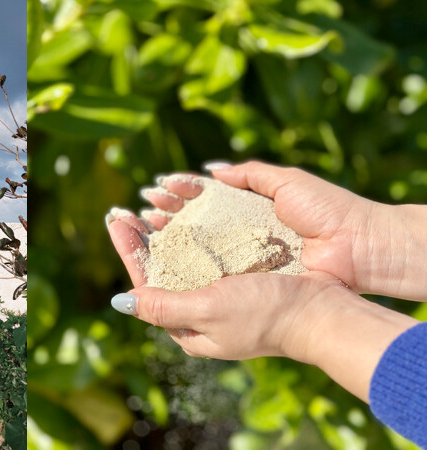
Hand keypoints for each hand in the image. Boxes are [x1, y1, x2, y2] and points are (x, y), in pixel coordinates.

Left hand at [107, 210, 417, 401]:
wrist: (323, 312)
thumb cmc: (265, 314)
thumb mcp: (208, 310)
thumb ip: (164, 306)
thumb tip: (119, 301)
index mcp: (186, 327)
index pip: (145, 282)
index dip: (129, 249)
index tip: (116, 218)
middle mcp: (199, 311)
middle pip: (160, 269)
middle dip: (142, 238)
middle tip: (126, 208)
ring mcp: (221, 295)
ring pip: (182, 258)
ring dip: (164, 230)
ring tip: (151, 203)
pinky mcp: (241, 279)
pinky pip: (209, 252)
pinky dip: (194, 231)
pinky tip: (187, 213)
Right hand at [140, 161, 426, 300]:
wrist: (355, 246)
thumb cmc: (325, 211)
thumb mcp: (286, 182)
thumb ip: (249, 174)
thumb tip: (211, 170)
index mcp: (249, 208)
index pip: (206, 198)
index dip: (180, 193)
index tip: (157, 188)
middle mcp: (242, 235)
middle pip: (194, 223)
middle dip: (165, 215)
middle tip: (139, 209)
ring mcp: (244, 259)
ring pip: (197, 248)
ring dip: (167, 238)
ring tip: (143, 227)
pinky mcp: (249, 280)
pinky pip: (212, 272)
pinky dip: (186, 265)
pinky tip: (164, 256)